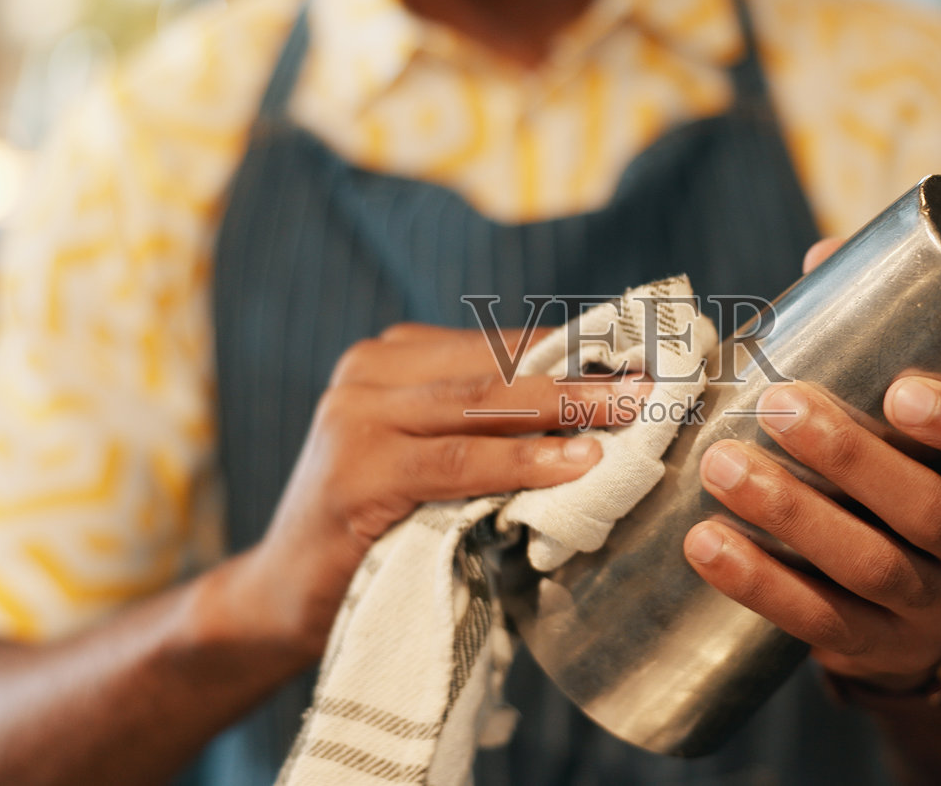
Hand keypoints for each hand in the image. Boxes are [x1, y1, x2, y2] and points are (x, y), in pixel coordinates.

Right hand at [229, 323, 645, 655]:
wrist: (283, 596)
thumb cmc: (376, 526)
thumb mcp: (430, 458)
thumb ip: (485, 426)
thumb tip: (597, 406)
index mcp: (389, 358)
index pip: (497, 344)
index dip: (574, 350)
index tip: (645, 355)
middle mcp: (368, 373)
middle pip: (496, 367)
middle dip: (583, 375)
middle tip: (657, 383)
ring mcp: (356, 419)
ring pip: (482, 405)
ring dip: (567, 409)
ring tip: (633, 415)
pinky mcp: (358, 474)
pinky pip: (458, 462)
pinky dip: (522, 463)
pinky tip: (576, 464)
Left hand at [681, 238, 940, 693]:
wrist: (922, 615)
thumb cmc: (914, 476)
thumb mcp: (926, 426)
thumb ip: (886, 343)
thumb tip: (824, 256)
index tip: (904, 388)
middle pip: (932, 512)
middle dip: (851, 458)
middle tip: (777, 406)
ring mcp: (937, 610)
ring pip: (872, 569)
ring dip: (792, 515)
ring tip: (721, 465)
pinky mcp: (877, 652)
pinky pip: (821, 624)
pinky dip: (759, 584)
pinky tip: (705, 545)